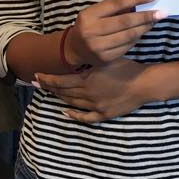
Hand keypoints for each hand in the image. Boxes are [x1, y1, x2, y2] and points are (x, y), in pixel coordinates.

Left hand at [33, 58, 152, 122]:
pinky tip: (65, 113)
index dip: (46, 79)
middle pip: (63, 92)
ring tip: (49, 93)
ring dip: (59, 98)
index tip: (36, 76)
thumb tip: (72, 62)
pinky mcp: (104, 114)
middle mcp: (88, 94)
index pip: (60, 81)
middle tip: (34, 84)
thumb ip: (87, 63)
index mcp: (86, 80)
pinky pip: (85, 117)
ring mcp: (95, 106)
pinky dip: (74, 115)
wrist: (144, 84)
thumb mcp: (103, 61)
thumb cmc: (126, 67)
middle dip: (48, 87)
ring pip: (71, 103)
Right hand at [65, 0, 164, 67]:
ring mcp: (98, 47)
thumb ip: (114, 9)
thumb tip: (141, 2)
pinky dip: (136, 38)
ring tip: (154, 21)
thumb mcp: (95, 13)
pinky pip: (127, 47)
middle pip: (125, 21)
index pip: (116, 4)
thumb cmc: (89, 25)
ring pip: (128, 35)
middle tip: (161, 13)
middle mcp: (91, 31)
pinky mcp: (105, 58)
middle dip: (146, 16)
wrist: (75, 49)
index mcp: (88, 15)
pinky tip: (142, 32)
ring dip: (144, 28)